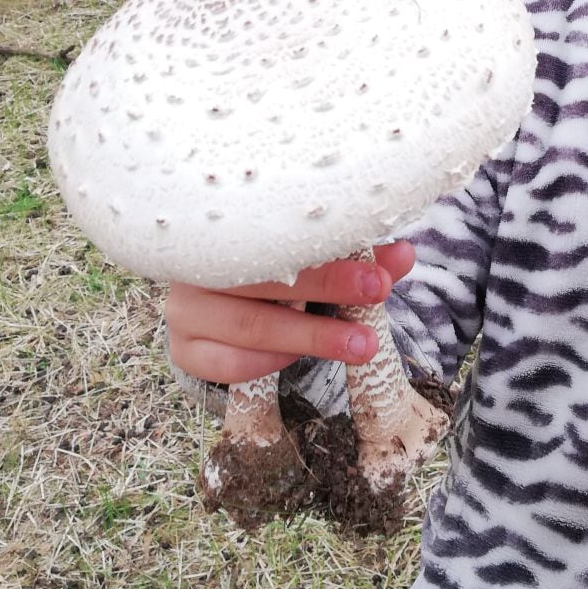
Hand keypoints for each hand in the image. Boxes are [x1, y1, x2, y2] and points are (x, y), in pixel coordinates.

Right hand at [165, 241, 415, 385]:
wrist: (219, 308)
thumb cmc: (275, 272)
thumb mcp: (316, 259)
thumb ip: (355, 256)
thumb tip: (404, 254)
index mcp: (229, 225)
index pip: (280, 234)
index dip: (330, 256)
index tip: (380, 274)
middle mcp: (198, 263)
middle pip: (264, 276)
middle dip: (328, 288)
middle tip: (378, 297)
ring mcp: (184, 309)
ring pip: (250, 326)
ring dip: (311, 338)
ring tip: (360, 345)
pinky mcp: (184, 350)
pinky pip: (228, 363)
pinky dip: (269, 362)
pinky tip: (297, 358)